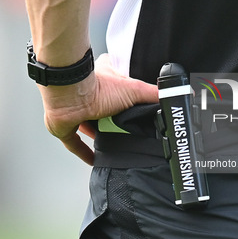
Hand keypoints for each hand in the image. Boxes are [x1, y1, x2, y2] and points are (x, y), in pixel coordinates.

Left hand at [38, 53, 157, 164]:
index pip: (117, 86)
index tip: (133, 107)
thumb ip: (153, 93)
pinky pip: (74, 142)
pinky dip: (83, 151)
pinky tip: (93, 158)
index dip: (125, 96)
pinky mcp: (65, 126)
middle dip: (113, 119)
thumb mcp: (135, 89)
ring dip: (99, 133)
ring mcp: (76, 111)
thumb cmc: (98, 87)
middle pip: (104, 109)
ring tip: (114, 143)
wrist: (70, 94)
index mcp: (104, 80)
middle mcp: (88, 95)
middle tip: (125, 130)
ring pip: (89, 125)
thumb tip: (171, 97)